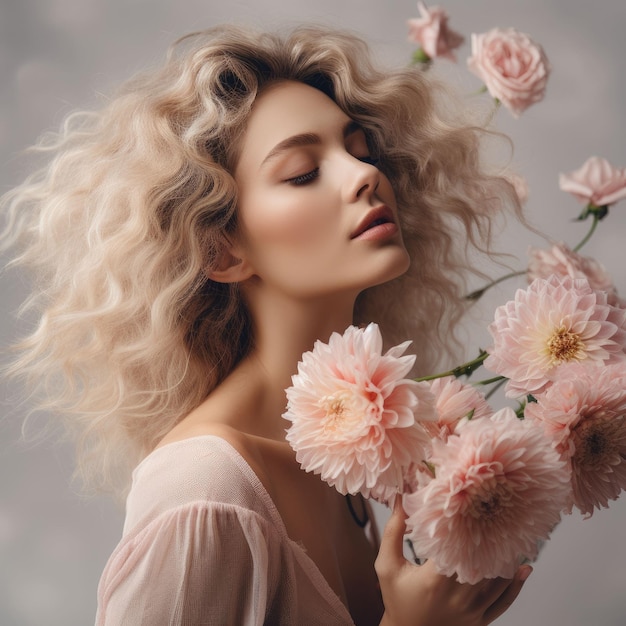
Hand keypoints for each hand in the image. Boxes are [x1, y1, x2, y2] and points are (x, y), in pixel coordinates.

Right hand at [375, 497, 531, 625]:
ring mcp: (472, 611)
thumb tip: (400, 499)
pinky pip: (504, 602)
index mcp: (434, 580)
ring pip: (497, 581)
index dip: (467, 526)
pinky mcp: (480, 621)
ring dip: (506, 558)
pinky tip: (524, 568)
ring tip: (514, 534)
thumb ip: (393, 532)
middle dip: (491, 537)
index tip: (472, 506)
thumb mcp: (387, 565)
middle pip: (482, 561)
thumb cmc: (396, 598)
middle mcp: (457, 597)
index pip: (457, 547)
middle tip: (499, 513)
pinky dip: (515, 585)